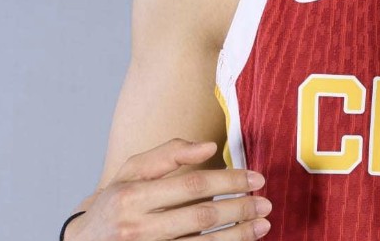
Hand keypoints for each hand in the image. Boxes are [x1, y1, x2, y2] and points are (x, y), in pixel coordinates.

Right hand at [68, 138, 271, 239]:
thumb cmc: (114, 203)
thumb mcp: (131, 172)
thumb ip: (168, 155)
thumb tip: (209, 146)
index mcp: (132, 197)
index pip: (192, 185)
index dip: (229, 180)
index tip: (255, 178)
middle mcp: (137, 229)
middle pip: (202, 216)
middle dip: (240, 209)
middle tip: (266, 204)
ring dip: (238, 236)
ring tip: (262, 226)